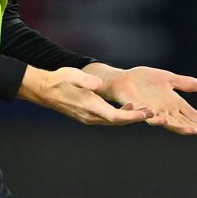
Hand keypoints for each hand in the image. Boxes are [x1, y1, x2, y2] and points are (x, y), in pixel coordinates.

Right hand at [18, 66, 148, 126]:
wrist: (44, 90)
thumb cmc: (59, 80)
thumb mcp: (73, 75)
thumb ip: (87, 80)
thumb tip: (97, 84)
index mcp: (90, 107)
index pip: (115, 116)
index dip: (131, 116)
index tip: (145, 114)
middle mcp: (91, 116)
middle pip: (118, 121)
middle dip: (135, 117)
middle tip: (152, 112)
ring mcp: (89, 118)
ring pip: (113, 121)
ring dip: (128, 117)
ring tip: (144, 110)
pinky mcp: (87, 117)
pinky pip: (107, 119)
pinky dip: (120, 116)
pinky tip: (128, 108)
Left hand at [97, 66, 196, 137]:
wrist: (124, 80)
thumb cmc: (144, 80)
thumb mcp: (168, 79)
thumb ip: (182, 83)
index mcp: (173, 104)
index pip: (191, 115)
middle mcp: (164, 111)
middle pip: (182, 122)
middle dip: (195, 128)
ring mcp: (151, 111)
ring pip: (167, 123)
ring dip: (179, 127)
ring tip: (190, 131)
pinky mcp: (137, 107)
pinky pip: (145, 114)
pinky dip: (154, 118)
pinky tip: (162, 119)